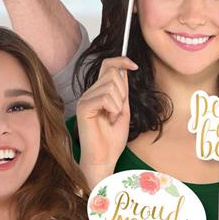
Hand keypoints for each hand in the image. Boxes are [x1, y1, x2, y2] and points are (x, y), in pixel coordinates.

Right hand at [75, 56, 137, 185]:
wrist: (104, 158)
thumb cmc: (112, 140)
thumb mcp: (123, 110)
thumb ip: (122, 91)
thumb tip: (124, 70)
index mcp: (97, 93)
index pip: (107, 65)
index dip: (121, 61)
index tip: (134, 66)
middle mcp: (89, 93)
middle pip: (112, 73)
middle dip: (123, 91)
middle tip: (117, 110)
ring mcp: (85, 99)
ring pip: (110, 85)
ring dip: (118, 103)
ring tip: (112, 117)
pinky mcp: (83, 107)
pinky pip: (105, 97)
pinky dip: (113, 108)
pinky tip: (108, 119)